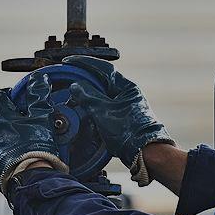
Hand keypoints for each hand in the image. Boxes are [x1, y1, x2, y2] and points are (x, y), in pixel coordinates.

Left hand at [0, 74, 66, 193]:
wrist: (31, 179)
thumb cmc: (36, 147)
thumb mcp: (42, 117)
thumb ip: (38, 95)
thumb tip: (38, 78)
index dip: (7, 94)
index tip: (17, 98)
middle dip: (4, 113)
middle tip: (21, 117)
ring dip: (4, 133)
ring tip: (22, 138)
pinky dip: (2, 151)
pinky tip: (16, 155)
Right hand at [63, 55, 173, 169]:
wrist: (145, 153)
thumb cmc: (129, 131)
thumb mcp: (103, 111)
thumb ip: (89, 96)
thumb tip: (76, 86)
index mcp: (127, 87)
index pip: (104, 68)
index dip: (85, 63)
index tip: (70, 61)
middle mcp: (127, 93)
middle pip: (102, 80)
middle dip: (85, 79)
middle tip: (69, 77)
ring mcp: (126, 105)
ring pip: (103, 94)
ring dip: (88, 93)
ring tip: (73, 94)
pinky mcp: (123, 117)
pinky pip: (105, 106)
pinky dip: (93, 105)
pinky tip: (83, 109)